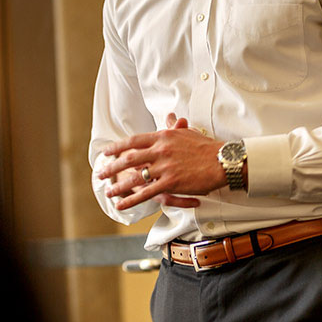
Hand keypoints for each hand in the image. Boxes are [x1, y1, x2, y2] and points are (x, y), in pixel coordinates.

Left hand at [98, 113, 226, 210]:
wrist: (221, 160)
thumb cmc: (206, 147)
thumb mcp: (188, 133)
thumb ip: (175, 127)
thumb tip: (171, 117)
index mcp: (163, 136)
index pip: (134, 141)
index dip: (117, 147)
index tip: (106, 152)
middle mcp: (160, 150)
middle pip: (129, 159)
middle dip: (112, 167)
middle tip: (101, 173)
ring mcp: (164, 167)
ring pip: (135, 178)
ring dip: (119, 186)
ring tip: (108, 192)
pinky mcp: (170, 183)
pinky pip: (146, 193)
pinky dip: (132, 200)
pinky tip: (122, 205)